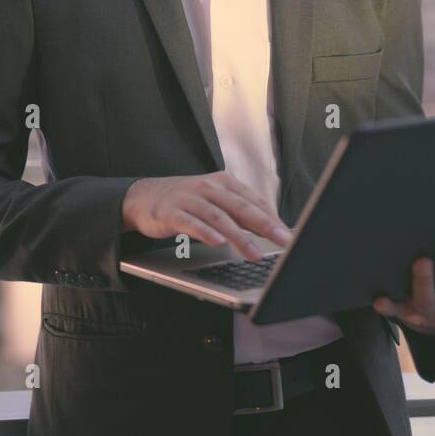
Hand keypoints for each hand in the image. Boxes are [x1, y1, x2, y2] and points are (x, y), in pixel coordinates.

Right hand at [121, 171, 291, 260]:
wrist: (145, 196)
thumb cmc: (188, 201)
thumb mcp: (216, 201)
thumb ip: (240, 212)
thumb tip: (271, 227)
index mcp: (224, 183)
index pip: (254, 201)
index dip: (273, 218)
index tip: (289, 235)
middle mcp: (210, 188)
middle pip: (241, 207)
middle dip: (265, 226)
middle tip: (283, 241)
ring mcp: (190, 199)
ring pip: (219, 217)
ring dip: (238, 236)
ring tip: (253, 253)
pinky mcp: (172, 212)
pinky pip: (191, 223)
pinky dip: (206, 232)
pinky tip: (217, 243)